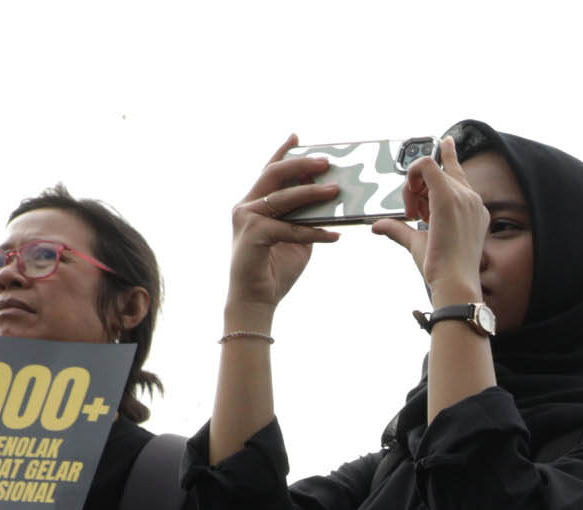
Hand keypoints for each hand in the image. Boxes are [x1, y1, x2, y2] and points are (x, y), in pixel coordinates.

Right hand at [227, 137, 342, 321]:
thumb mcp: (296, 239)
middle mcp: (246, 206)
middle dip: (301, 164)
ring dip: (311, 194)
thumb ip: (305, 219)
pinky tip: (335, 236)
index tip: (298, 136)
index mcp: (254, 204)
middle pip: (274, 175)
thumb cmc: (275, 270)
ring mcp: (247, 219)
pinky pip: (289, 229)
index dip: (283, 152)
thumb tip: (329, 204)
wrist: (256, 301)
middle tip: (327, 161)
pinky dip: (313, 233)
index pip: (269, 172)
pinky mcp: (253, 235)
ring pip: (283, 198)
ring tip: (336, 191)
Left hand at [372, 138, 485, 304]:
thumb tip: (377, 226)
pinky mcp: (449, 196)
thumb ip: (399, 230)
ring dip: (413, 188)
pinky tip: (410, 205)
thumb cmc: (442, 269)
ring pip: (430, 170)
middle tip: (411, 210)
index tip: (446, 142)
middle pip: (440, 172)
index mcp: (472, 210)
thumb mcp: (418, 243)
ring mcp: (463, 197)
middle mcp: (472, 200)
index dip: (450, 155)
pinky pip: (427, 166)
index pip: (460, 173)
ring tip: (412, 214)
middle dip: (418, 185)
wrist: (453, 283)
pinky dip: (412, 179)